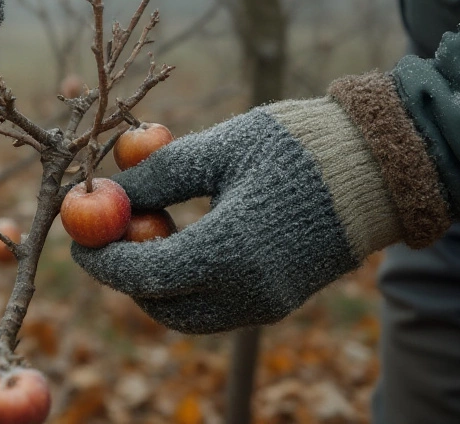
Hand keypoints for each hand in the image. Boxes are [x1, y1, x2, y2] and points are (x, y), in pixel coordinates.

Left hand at [71, 98, 411, 333]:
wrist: (381, 164)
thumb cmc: (297, 145)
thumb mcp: (218, 147)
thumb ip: (158, 175)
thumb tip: (103, 194)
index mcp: (229, 252)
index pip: (143, 277)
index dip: (102, 261)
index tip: (78, 241)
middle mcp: (248, 292)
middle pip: (161, 305)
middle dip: (126, 277)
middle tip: (109, 238)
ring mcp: (268, 303)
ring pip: (189, 314)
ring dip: (157, 284)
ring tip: (151, 230)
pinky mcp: (281, 301)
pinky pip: (218, 308)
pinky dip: (189, 286)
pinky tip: (186, 238)